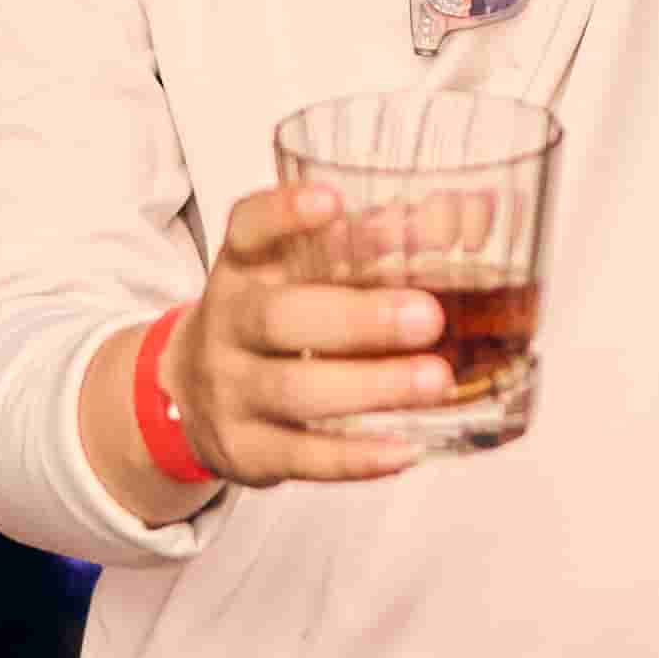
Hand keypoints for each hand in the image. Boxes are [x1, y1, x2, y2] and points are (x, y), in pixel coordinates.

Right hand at [164, 181, 459, 485]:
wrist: (190, 393)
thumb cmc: (272, 320)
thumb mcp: (295, 274)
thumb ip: (364, 248)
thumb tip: (468, 216)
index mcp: (244, 267)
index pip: (248, 229)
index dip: (285, 214)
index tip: (333, 201)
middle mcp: (228, 323)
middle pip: (279, 318)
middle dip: (358, 319)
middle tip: (429, 318)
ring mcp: (230, 389)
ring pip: (294, 389)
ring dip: (371, 386)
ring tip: (436, 380)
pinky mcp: (246, 449)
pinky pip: (300, 456)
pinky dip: (355, 456)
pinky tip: (405, 449)